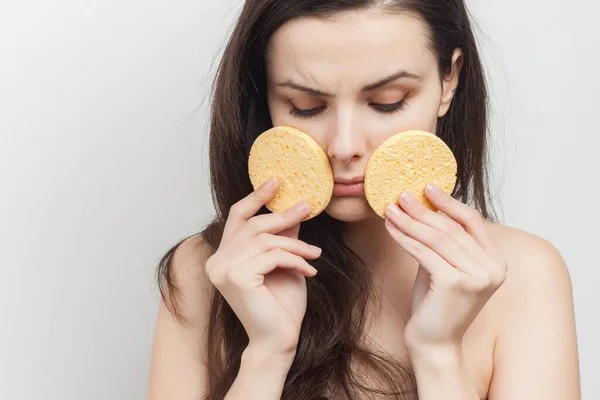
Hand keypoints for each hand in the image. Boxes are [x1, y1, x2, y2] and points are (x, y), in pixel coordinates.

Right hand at [205, 177, 320, 355]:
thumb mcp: (284, 263)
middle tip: (307, 207)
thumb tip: (293, 207)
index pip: (237, 217)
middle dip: (283, 215)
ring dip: (296, 245)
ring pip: (265, 240)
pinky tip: (309, 271)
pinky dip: (295, 260)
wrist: (279, 341)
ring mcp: (224, 270)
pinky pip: (272, 255)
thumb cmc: (281, 305)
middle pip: (253, 224)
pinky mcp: (237, 278)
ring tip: (315, 255)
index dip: (256, 196)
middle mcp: (217, 261)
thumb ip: (282, 237)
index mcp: (223, 257)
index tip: (276, 180)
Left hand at [383, 183, 506, 355]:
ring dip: (410, 221)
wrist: (435, 345)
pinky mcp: (456, 283)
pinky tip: (390, 228)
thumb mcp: (443, 267)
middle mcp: (493, 268)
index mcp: (496, 262)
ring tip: (390, 208)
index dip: (449, 202)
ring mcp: (477, 277)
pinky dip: (405, 238)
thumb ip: (441, 242)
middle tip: (401, 195)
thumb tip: (421, 207)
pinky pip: (424, 253)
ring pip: (437, 238)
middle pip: (451, 228)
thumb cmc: (437, 306)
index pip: (472, 222)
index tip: (427, 186)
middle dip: (423, 209)